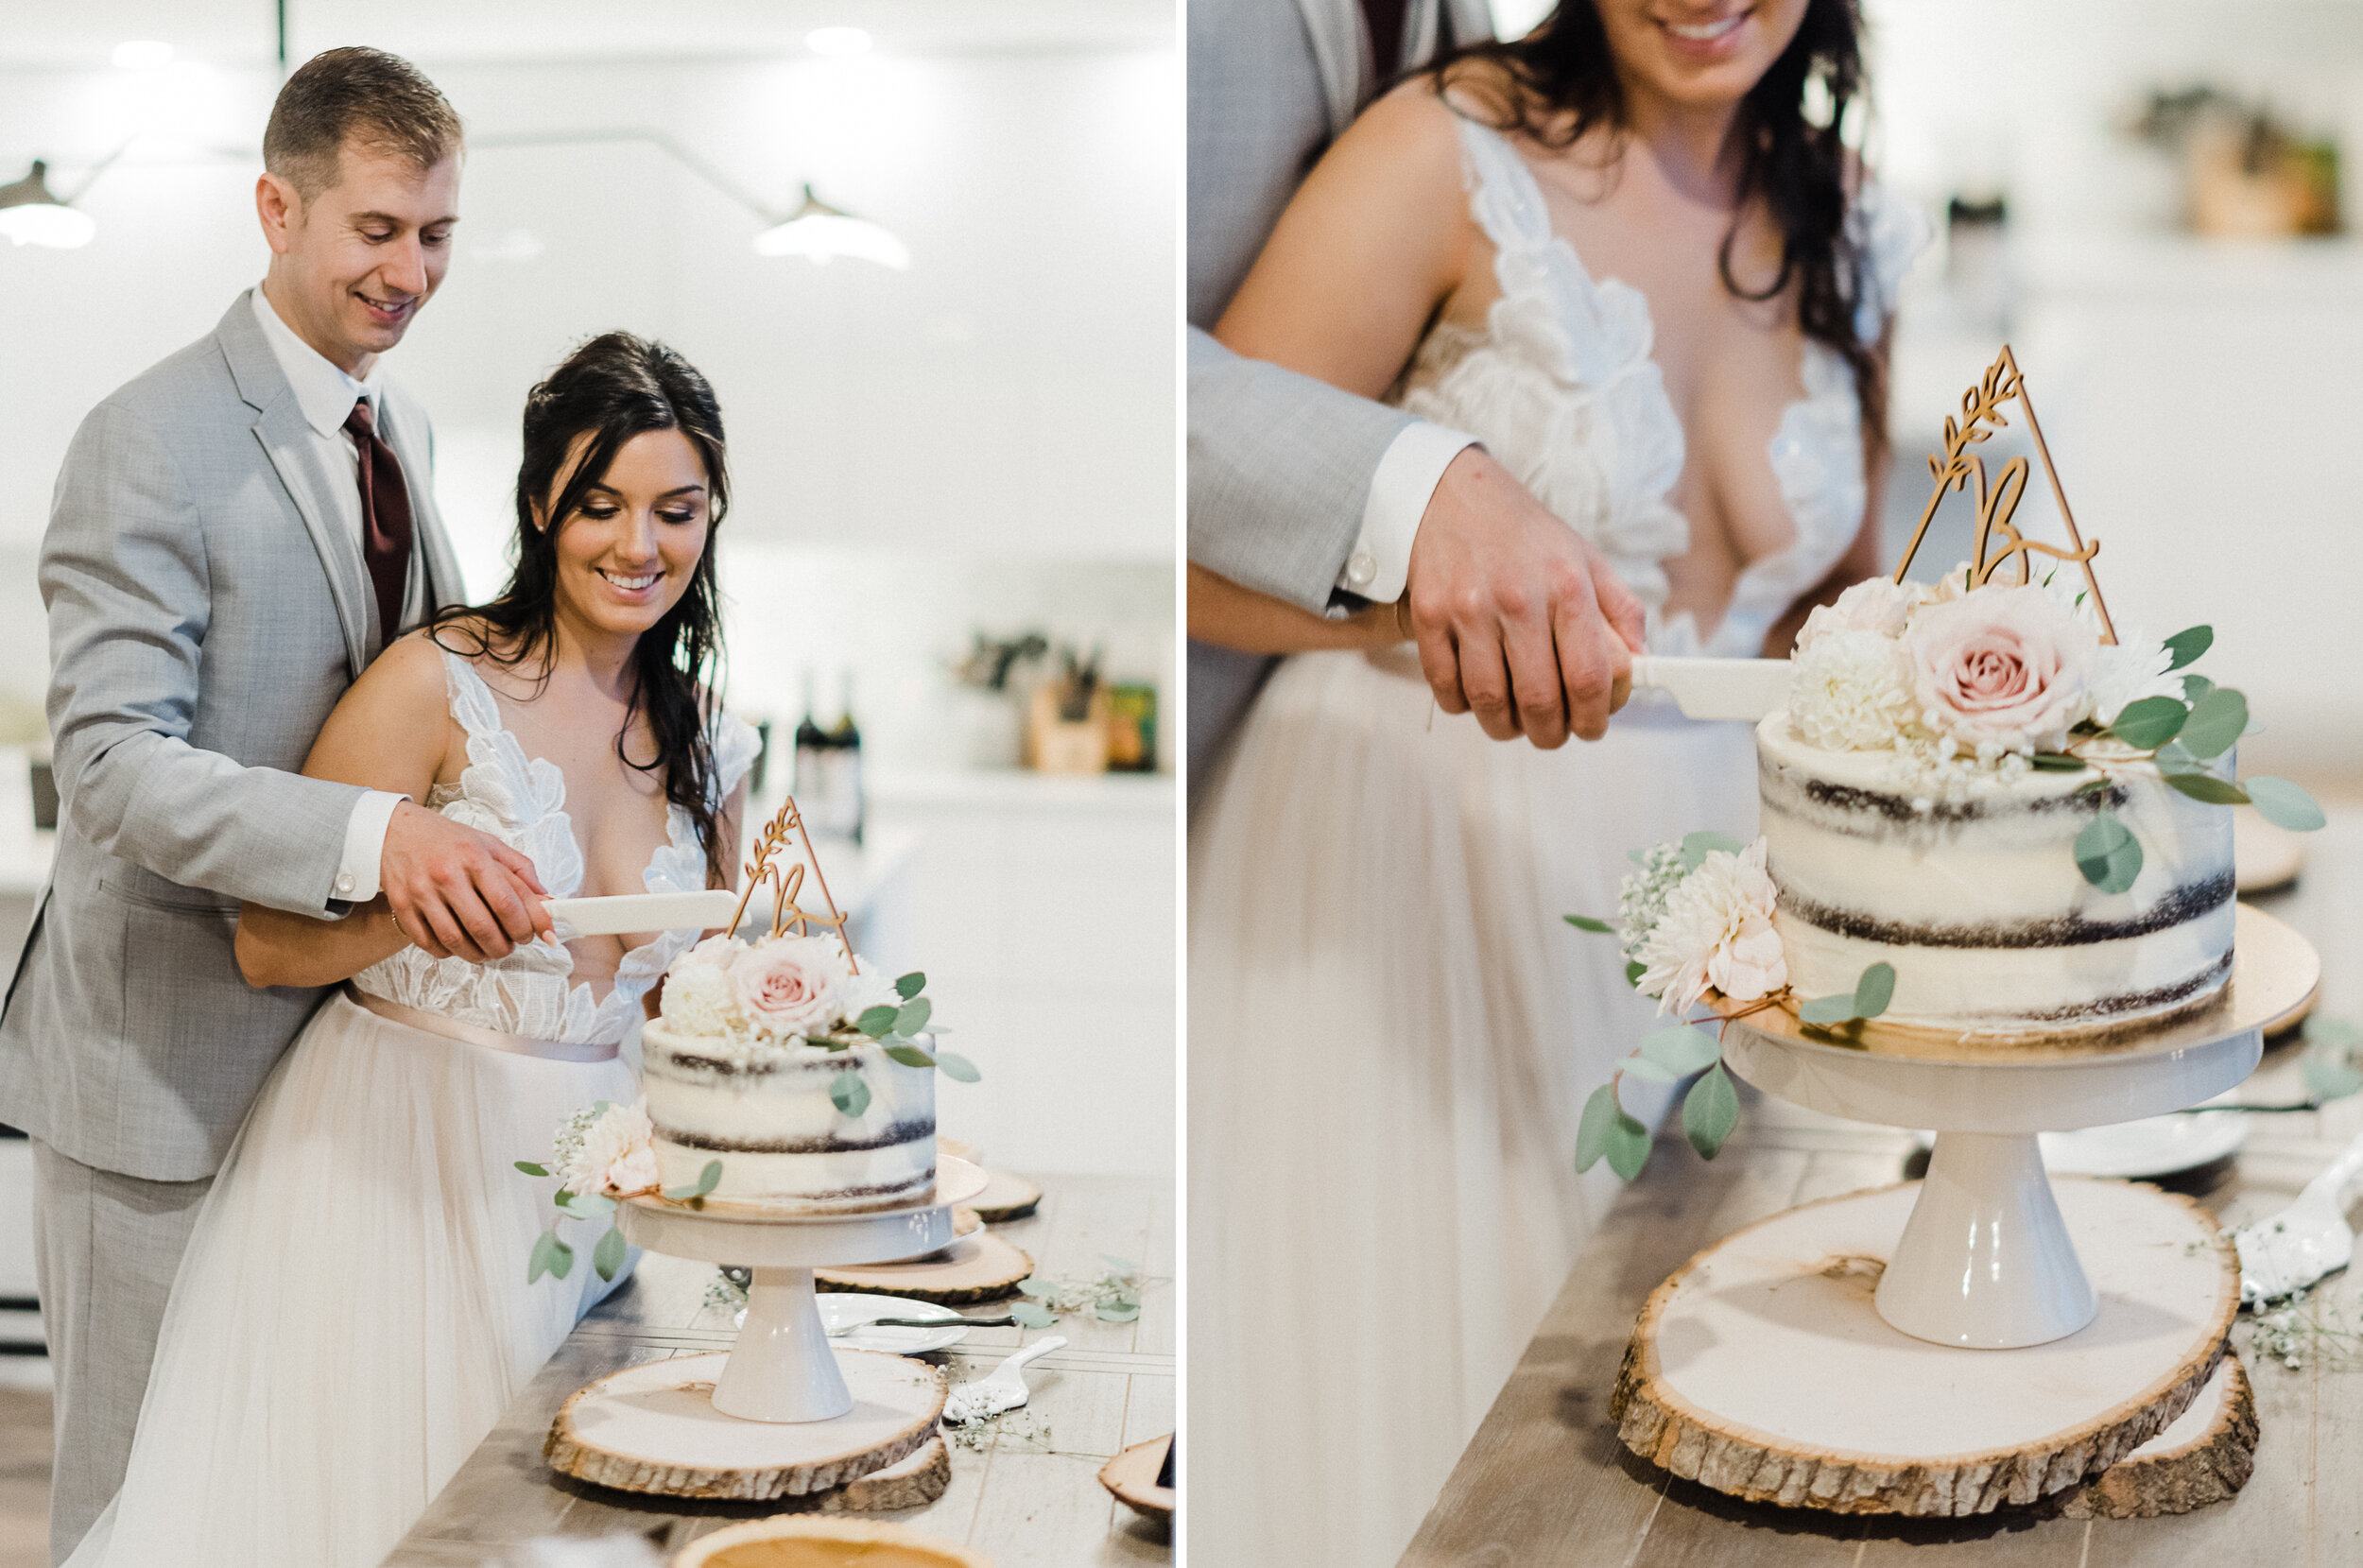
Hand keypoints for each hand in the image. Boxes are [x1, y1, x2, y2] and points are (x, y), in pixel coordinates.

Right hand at [378, 801, 554, 962]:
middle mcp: (447, 875)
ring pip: (455, 940)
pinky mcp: (402, 906)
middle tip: (510, 945)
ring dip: (479, 954)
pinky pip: (428, 943)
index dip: (528, 926)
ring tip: (488, 950)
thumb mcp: (489, 844)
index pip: (508, 903)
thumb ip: (521, 871)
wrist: (394, 831)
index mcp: (474, 857)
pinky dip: (448, 952)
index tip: (538, 935)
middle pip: (483, 928)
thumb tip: (547, 901)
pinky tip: (459, 945)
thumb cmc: (448, 840)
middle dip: (504, 946)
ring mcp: (421, 892)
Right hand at [1402, 447, 1644, 745]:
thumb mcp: (1586, 560)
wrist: (1452, 495)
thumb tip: (1640, 666)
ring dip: (1505, 727)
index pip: (1591, 677)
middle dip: (1550, 733)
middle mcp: (1519, 598)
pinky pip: (1445, 687)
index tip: (1592, 726)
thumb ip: (1622, 612)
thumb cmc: (1524, 536)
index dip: (1596, 717)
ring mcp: (1469, 608)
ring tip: (1513, 722)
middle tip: (1552, 733)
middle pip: (1539, 700)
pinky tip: (1474, 694)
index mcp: (1568, 586)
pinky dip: (1461, 705)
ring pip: (1489, 701)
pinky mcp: (1429, 616)